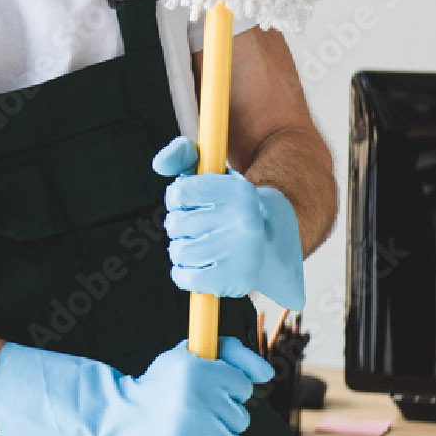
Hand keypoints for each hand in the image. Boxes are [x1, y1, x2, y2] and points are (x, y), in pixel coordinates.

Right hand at [0, 338, 273, 435]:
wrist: (116, 417)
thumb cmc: (160, 385)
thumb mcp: (188, 357)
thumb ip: (231, 352)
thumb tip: (269, 373)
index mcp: (197, 369)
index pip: (243, 387)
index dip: (224, 391)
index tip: (201, 392)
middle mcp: (195, 398)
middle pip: (241, 418)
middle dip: (220, 418)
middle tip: (189, 413)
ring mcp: (192, 432)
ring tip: (188, 433)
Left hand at [152, 137, 306, 310]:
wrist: (275, 241)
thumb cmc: (232, 205)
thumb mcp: (212, 172)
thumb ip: (183, 154)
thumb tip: (159, 163)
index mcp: (238, 192)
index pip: (179, 194)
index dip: (178, 200)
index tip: (193, 203)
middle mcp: (244, 222)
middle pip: (175, 224)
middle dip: (180, 225)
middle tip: (202, 227)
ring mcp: (243, 254)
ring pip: (178, 251)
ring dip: (181, 250)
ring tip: (203, 245)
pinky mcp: (236, 281)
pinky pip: (185, 278)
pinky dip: (183, 274)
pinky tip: (200, 266)